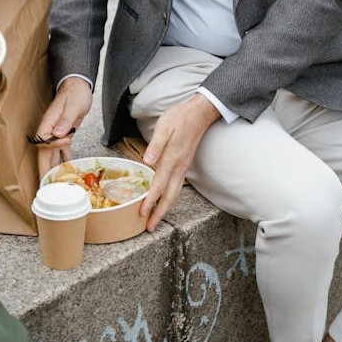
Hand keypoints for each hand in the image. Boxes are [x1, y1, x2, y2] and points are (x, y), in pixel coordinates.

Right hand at [35, 77, 91, 177]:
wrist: (78, 86)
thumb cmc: (75, 92)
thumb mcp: (73, 105)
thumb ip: (65, 119)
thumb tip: (57, 133)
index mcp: (47, 123)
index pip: (44, 141)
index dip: (54, 145)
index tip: (67, 140)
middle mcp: (49, 130)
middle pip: (43, 154)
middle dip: (44, 170)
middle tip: (45, 186)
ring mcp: (56, 133)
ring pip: (51, 155)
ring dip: (53, 169)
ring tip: (54, 184)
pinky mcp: (64, 134)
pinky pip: (62, 151)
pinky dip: (65, 160)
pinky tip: (68, 170)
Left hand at [140, 94, 220, 231]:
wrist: (199, 114)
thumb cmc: (179, 118)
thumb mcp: (164, 127)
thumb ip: (155, 145)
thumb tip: (147, 161)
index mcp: (172, 159)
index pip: (159, 185)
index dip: (150, 201)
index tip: (142, 213)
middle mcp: (179, 167)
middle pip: (170, 196)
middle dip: (159, 213)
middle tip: (149, 228)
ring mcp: (183, 167)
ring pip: (175, 193)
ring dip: (165, 208)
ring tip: (154, 219)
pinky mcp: (184, 165)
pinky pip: (177, 186)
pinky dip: (170, 198)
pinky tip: (163, 200)